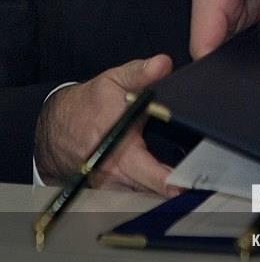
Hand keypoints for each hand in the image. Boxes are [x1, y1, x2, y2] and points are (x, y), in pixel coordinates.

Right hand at [34, 55, 181, 195]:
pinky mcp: (109, 192)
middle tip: (200, 184)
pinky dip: (150, 193)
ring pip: (144, 197)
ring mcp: (110, 187)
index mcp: (119, 150)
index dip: (173, 182)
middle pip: (153, 192)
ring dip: (164, 192)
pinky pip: (134, 197)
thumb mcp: (114, 81)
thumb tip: (162, 64)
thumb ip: (140, 73)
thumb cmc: (88, 104)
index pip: (151, 175)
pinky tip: (167, 186)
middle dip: (177, 189)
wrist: (56, 125)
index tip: (193, 184)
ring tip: (188, 185)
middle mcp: (114, 175)